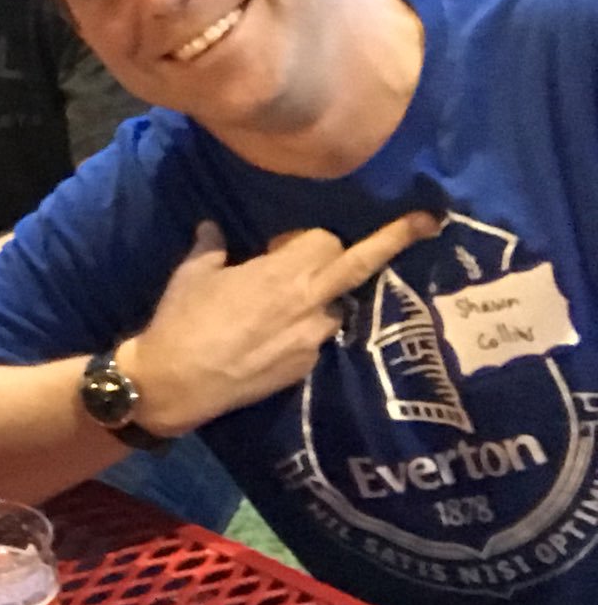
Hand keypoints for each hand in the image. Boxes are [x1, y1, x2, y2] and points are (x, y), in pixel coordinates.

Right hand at [127, 213, 437, 436]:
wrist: (176, 382)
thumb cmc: (180, 320)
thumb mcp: (191, 275)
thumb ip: (210, 247)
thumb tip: (212, 228)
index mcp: (281, 272)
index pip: (324, 240)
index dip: (305, 239)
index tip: (279, 245)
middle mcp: (309, 302)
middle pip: (362, 264)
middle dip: (394, 239)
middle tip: (429, 221)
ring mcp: (313, 338)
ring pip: (337, 305)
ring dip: (322, 298)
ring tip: (287, 307)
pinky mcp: (306, 367)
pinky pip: (317, 338)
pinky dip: (303, 331)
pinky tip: (270, 340)